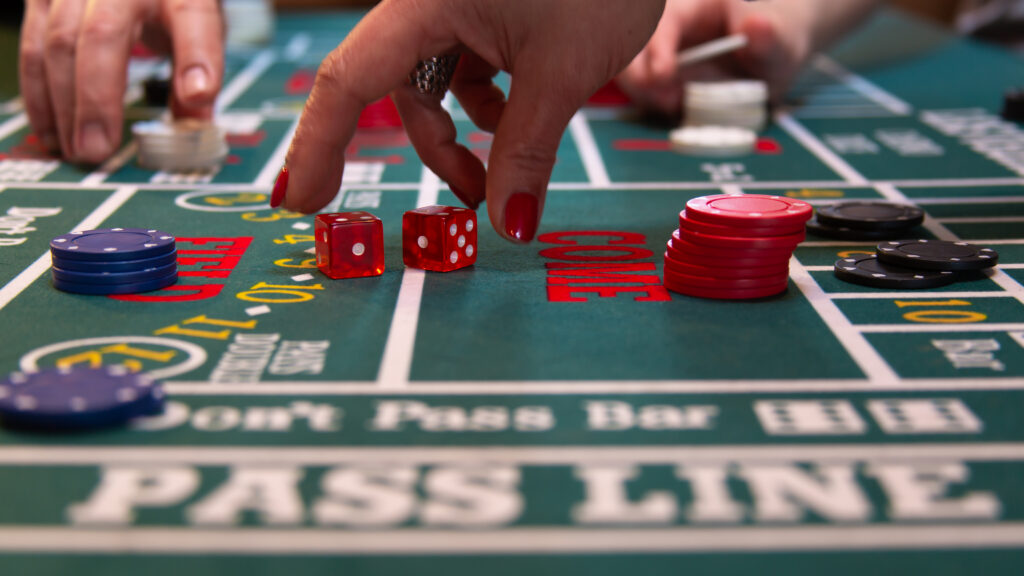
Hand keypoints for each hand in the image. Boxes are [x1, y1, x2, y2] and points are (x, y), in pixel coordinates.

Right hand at [19, 0, 225, 162]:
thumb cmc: (165, 1)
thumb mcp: (197, 25)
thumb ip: (199, 70)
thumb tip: (197, 124)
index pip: (191, 14)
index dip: (197, 56)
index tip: (198, 95)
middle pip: (102, 34)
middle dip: (97, 99)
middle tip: (97, 149)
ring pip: (57, 43)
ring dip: (62, 104)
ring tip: (75, 149)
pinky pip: (32, 46)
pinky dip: (39, 93)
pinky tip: (51, 130)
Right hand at [276, 0, 664, 242]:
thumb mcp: (561, 74)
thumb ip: (526, 153)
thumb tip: (510, 226)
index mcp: (423, 2)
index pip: (346, 80)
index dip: (316, 146)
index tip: (298, 200)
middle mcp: (427, 2)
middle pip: (397, 89)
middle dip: (434, 152)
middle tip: (459, 208)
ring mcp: (456, 5)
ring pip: (435, 86)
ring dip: (464, 137)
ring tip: (507, 173)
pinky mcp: (485, 10)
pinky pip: (466, 69)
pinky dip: (489, 107)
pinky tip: (523, 121)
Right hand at [617, 0, 814, 116]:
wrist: (771, 56)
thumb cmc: (776, 39)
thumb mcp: (780, 39)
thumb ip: (769, 36)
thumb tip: (757, 24)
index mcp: (695, 6)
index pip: (665, 21)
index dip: (658, 46)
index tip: (663, 75)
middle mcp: (671, 27)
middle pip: (634, 43)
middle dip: (640, 73)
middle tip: (666, 99)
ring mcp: (662, 52)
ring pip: (630, 67)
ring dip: (641, 90)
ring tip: (672, 105)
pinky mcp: (660, 76)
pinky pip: (639, 86)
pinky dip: (647, 99)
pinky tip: (673, 106)